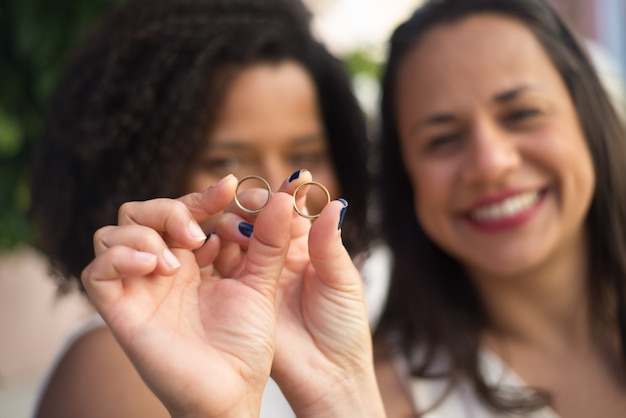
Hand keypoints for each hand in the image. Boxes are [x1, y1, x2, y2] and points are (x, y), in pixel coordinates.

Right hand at [81, 175, 293, 417]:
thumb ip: (270, 242)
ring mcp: (139, 290)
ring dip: (144, 233)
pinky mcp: (121, 312)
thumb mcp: (261, 283)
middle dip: (168, 210)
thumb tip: (284, 198)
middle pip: (140, 214)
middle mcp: (161, 271)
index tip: (228, 188)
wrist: (233, 393)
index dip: (201, 197)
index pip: (183, 212)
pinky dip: (118, 257)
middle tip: (196, 234)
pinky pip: (96, 271)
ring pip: (112, 233)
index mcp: (193, 262)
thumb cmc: (246, 345)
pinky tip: (155, 267)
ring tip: (177, 262)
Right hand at [210, 171, 384, 416]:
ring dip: (233, 223)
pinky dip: (217, 249)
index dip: (291, 194)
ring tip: (237, 221)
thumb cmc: (344, 329)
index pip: (292, 212)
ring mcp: (256, 275)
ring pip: (237, 237)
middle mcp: (278, 257)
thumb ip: (330, 245)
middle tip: (254, 200)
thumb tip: (333, 205)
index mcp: (306, 249)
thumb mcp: (342, 282)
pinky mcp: (238, 294)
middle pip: (260, 218)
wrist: (328, 376)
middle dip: (255, 204)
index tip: (294, 179)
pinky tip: (216, 241)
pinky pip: (222, 265)